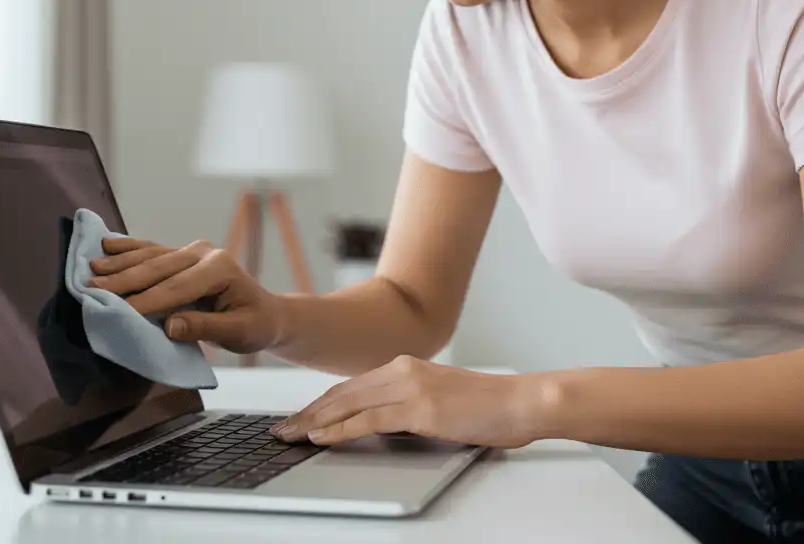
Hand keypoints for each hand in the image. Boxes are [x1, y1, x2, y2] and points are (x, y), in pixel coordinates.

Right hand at [87, 238, 284, 355]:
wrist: (265, 313)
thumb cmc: (254, 326)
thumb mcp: (238, 333)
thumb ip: (205, 328)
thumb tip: (170, 326)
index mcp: (220, 268)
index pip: (177, 287)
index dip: (148, 300)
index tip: (119, 310)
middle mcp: (204, 253)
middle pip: (158, 267)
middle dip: (124, 278)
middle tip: (91, 285)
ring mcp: (192, 251)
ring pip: (150, 255)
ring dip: (119, 261)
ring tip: (91, 266)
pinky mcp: (182, 255)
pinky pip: (151, 250)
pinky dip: (128, 248)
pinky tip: (106, 244)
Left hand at [268, 355, 550, 448]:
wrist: (521, 402)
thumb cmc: (487, 406)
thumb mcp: (439, 399)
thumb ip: (409, 405)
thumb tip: (382, 423)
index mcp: (406, 366)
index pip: (352, 386)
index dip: (321, 403)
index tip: (299, 419)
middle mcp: (403, 370)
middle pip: (342, 392)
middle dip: (308, 412)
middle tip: (282, 429)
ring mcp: (411, 387)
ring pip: (348, 404)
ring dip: (315, 421)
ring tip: (291, 436)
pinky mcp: (420, 408)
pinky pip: (369, 419)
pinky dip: (340, 428)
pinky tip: (321, 436)